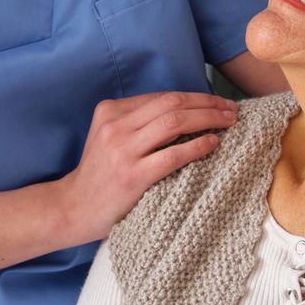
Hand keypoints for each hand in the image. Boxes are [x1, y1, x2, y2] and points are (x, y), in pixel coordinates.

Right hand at [54, 93, 237, 243]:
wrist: (73, 208)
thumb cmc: (99, 174)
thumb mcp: (109, 137)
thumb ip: (138, 122)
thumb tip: (187, 112)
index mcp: (110, 110)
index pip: (161, 96)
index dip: (194, 96)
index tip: (217, 101)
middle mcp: (115, 125)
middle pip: (172, 103)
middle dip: (207, 103)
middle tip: (231, 109)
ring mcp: (123, 150)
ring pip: (175, 122)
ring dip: (208, 119)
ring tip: (229, 122)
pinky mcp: (133, 175)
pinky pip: (173, 155)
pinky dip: (198, 145)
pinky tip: (214, 144)